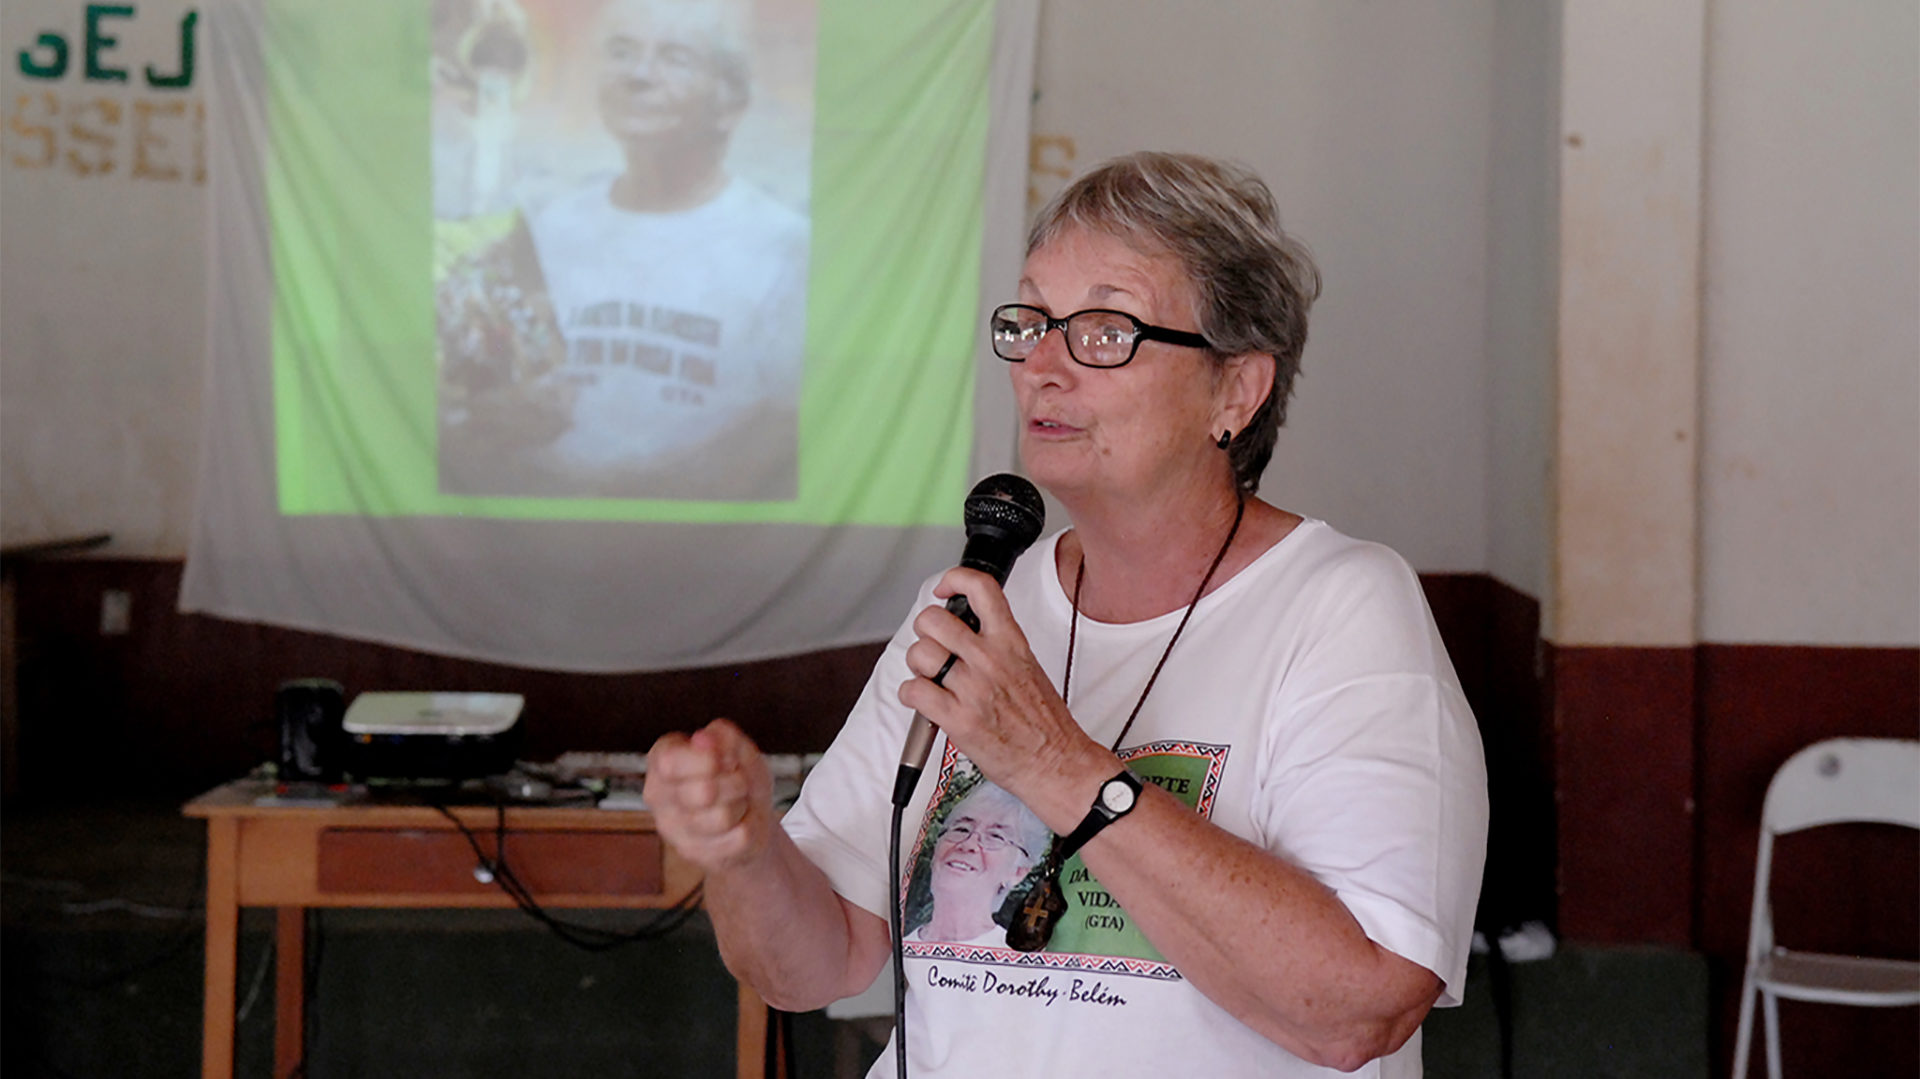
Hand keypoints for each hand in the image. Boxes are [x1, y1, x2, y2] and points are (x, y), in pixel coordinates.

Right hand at [642, 719, 775, 872]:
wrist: (751, 819)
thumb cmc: (739, 779)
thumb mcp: (740, 749)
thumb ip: (724, 737)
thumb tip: (705, 738)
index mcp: (661, 760)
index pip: (670, 762)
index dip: (709, 759)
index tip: (728, 758)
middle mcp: (657, 795)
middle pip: (703, 791)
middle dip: (735, 783)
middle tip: (738, 782)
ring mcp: (672, 829)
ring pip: (720, 817)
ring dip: (741, 805)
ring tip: (737, 802)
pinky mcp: (693, 853)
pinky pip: (736, 837)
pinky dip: (748, 826)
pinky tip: (738, 823)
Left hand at [897, 568, 1109, 825]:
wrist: (1056, 762)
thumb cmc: (1043, 721)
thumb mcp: (1028, 666)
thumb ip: (997, 645)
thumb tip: (963, 631)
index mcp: (1011, 642)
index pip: (981, 588)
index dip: (954, 579)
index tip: (945, 591)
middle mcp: (990, 659)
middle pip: (932, 620)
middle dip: (925, 633)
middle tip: (935, 649)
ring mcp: (973, 688)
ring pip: (918, 654)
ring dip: (918, 667)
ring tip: (933, 681)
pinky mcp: (958, 719)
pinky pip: (913, 691)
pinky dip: (912, 696)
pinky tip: (927, 702)